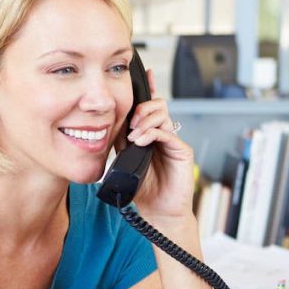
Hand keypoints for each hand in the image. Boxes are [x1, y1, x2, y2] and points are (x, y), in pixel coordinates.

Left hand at [121, 70, 193, 221]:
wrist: (159, 213)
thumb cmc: (144, 191)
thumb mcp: (125, 163)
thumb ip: (120, 144)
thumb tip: (106, 127)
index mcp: (149, 135)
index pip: (146, 108)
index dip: (145, 90)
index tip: (142, 74)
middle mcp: (162, 135)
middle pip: (156, 105)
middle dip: (141, 108)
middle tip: (130, 123)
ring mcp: (173, 142)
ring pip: (162, 114)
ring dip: (145, 119)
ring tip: (134, 135)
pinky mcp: (182, 151)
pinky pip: (168, 133)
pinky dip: (153, 133)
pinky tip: (141, 141)